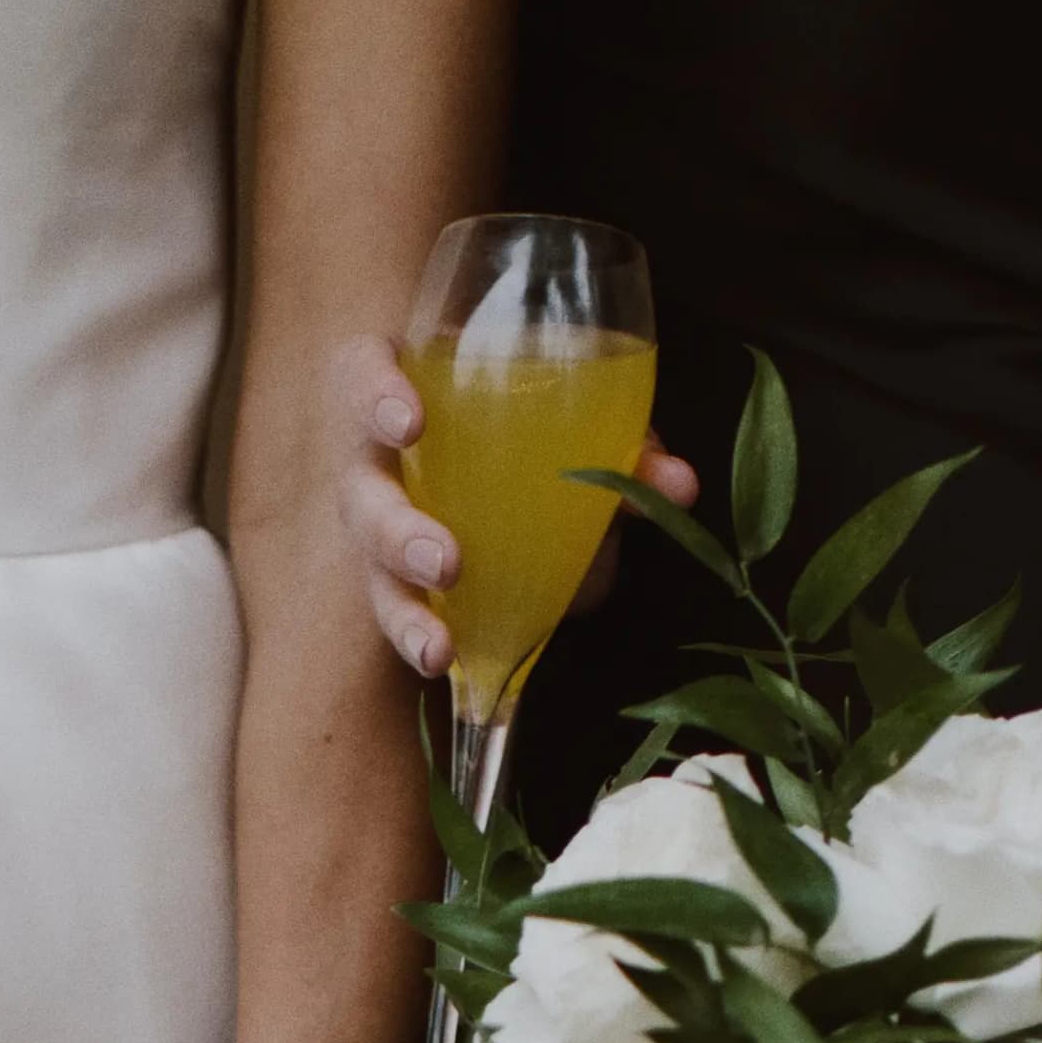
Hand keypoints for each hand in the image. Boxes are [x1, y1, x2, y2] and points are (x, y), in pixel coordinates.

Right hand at [329, 331, 696, 687]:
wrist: (496, 444)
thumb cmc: (524, 410)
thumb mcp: (567, 407)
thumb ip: (616, 435)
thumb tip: (678, 486)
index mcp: (399, 389)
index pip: (364, 378)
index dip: (376, 399)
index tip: (411, 424)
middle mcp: (376, 463)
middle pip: (364, 498)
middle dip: (398, 534)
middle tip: (446, 564)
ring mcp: (379, 531)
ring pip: (375, 575)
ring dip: (407, 616)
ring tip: (439, 651)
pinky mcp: (397, 584)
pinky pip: (403, 616)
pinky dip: (426, 638)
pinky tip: (451, 665)